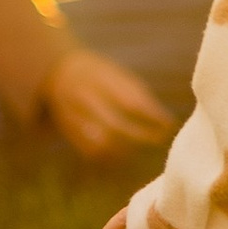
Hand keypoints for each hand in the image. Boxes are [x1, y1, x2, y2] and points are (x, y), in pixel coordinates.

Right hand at [44, 48, 174, 157]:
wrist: (58, 72)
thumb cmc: (100, 75)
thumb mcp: (117, 74)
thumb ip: (138, 96)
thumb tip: (166, 122)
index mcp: (100, 79)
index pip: (130, 102)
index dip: (152, 117)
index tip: (168, 124)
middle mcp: (85, 97)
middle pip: (115, 125)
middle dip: (141, 136)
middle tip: (159, 139)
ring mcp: (74, 115)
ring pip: (102, 142)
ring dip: (127, 149)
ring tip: (143, 147)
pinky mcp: (69, 131)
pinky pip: (91, 151)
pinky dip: (110, 156)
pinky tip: (124, 153)